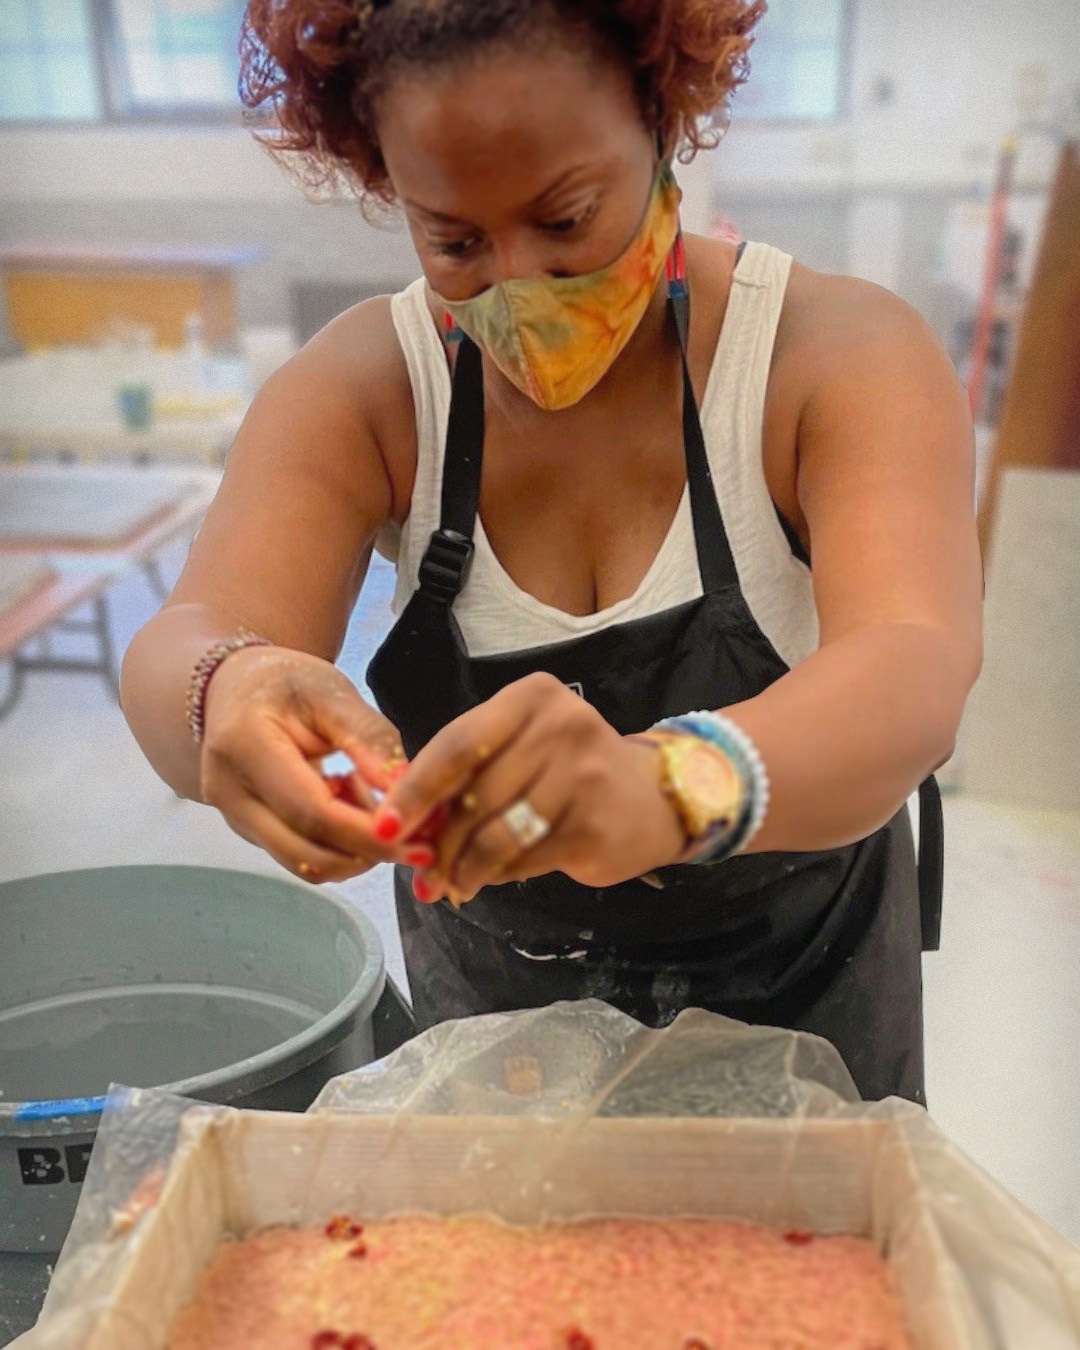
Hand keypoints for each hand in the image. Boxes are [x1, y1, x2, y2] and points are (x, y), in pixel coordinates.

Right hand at [200, 646, 433, 882]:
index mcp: (246, 747)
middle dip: (369, 852)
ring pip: (305, 862)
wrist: (235, 688)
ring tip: (373, 797)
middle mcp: (230, 792)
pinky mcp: (249, 831)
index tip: (420, 839)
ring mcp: (235, 818)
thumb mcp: (332, 693)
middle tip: (419, 837)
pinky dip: (339, 844)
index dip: (368, 834)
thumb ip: (369, 738)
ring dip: (355, 850)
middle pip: (306, 851)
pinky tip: (352, 801)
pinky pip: (300, 854)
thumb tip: (406, 787)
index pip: (313, 813)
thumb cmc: (286, 683)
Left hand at [374, 672, 685, 901]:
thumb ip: (467, 775)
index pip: (457, 745)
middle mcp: (560, 726)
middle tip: (419, 873)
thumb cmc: (566, 770)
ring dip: (464, 868)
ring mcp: (583, 775)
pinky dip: (499, 876)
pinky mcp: (595, 823)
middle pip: (474, 795)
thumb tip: (402, 824)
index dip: (415, 791)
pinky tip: (490, 880)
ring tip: (450, 886)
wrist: (652, 798)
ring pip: (497, 834)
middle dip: (438, 842)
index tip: (385, 825)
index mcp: (530, 698)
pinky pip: (526, 860)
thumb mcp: (519, 750)